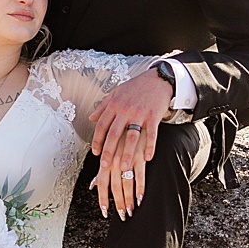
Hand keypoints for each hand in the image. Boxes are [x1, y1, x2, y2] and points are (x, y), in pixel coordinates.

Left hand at [89, 68, 173, 219]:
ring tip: (124, 168)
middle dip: (108, 151)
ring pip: (131, 137)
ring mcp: (140, 114)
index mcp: (115, 104)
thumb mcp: (116, 93)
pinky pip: (151, 134)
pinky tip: (147, 158)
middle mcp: (126, 110)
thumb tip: (91, 118)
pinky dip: (149, 147)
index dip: (97, 140)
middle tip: (104, 166)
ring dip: (127, 154)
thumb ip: (103, 106)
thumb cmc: (136, 87)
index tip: (95, 153)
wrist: (157, 79)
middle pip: (114, 134)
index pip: (102, 125)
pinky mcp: (154, 116)